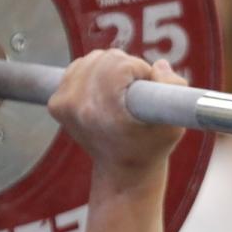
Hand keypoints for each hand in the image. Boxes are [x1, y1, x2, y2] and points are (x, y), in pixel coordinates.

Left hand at [47, 50, 186, 183]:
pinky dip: (94, 73)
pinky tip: (104, 93)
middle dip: (128, 66)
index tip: (147, 87)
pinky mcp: (56, 104)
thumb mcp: (174, 124)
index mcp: (107, 112)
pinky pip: (78, 68)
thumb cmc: (152, 148)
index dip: (140, 71)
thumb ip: (175, 89)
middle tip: (137, 90)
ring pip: (92, 59)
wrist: (122, 173)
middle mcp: (80, 106)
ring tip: (122, 92)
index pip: (121, 64)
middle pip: (107, 58)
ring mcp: (64, 104)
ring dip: (110, 68)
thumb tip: (159, 65)